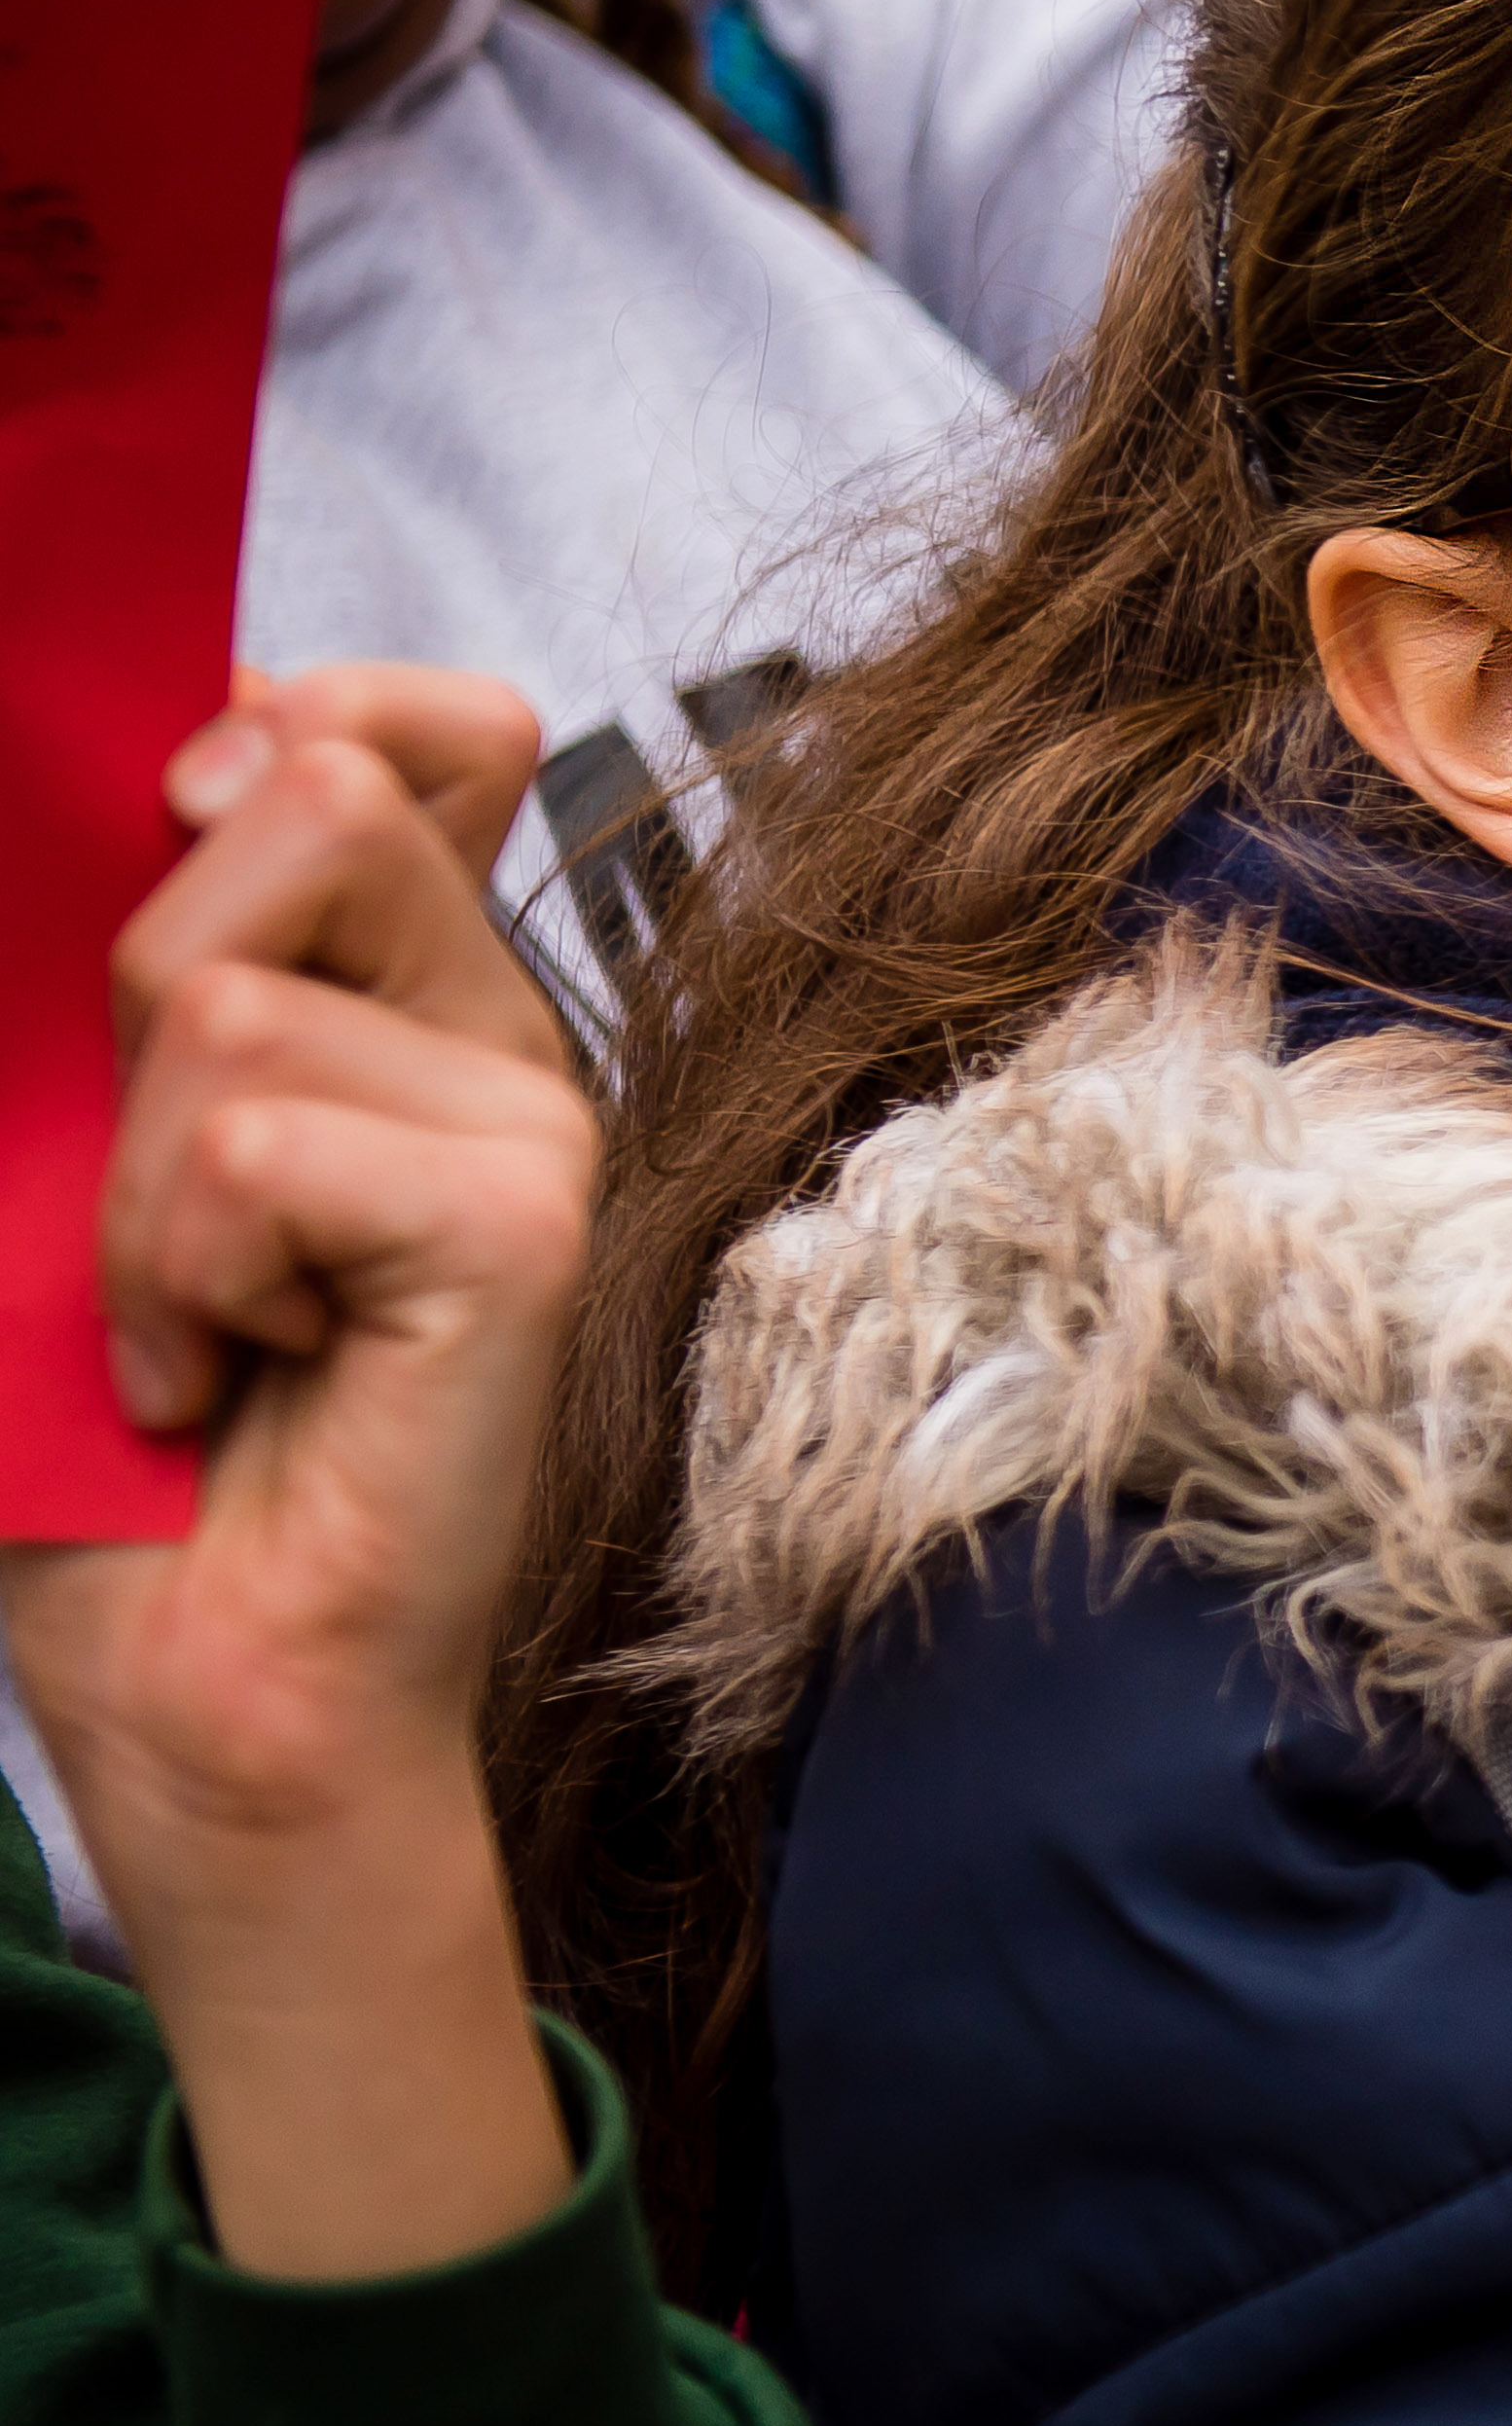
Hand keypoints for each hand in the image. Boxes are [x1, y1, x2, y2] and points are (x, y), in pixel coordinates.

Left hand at [8, 666, 593, 2276]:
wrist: (206, 1700)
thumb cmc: (122, 1459)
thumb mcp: (68, 1167)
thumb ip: (114, 992)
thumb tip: (154, 792)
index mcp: (404, 1001)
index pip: (415, 729)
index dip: (286, 725)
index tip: (168, 840)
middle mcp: (494, 1039)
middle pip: (310, 794)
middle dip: (137, 977)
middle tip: (150, 1195)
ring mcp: (530, 1131)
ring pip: (230, 1003)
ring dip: (126, 1199)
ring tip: (179, 1331)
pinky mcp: (524, 1237)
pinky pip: (265, 1151)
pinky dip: (178, 1278)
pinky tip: (227, 1380)